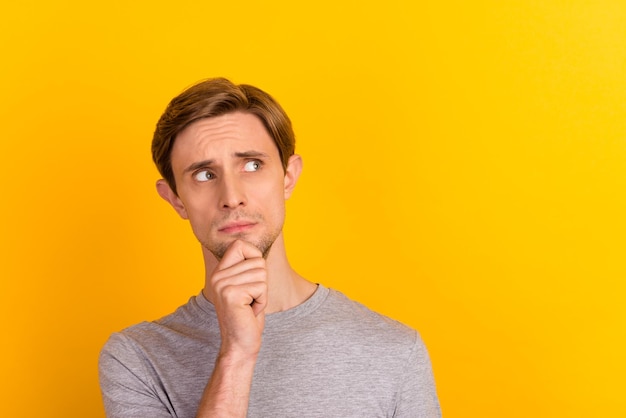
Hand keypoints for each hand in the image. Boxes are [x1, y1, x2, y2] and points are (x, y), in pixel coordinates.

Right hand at [205, 239, 267, 358]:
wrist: (240, 344)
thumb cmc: (248, 315)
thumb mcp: (246, 285)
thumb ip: (247, 267)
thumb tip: (257, 249)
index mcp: (219, 271)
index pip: (240, 244)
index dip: (254, 256)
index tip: (252, 278)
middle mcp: (217, 276)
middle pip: (257, 261)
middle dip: (262, 283)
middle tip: (250, 300)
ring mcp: (222, 285)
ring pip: (261, 274)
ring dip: (262, 293)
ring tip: (249, 306)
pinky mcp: (231, 294)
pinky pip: (261, 287)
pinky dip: (262, 301)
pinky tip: (250, 311)